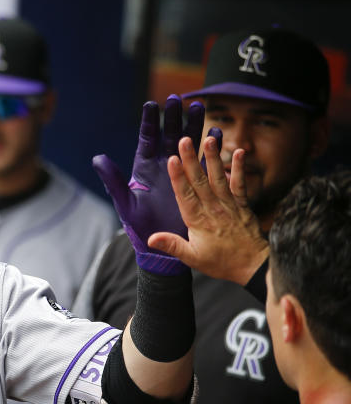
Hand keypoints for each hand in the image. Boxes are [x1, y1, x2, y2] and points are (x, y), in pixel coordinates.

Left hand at [93, 95, 203, 274]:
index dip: (149, 122)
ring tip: (199, 107)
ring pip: (188, 143)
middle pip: (168, 135)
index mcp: (144, 168)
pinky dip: (211, 148)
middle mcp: (162, 166)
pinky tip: (217, 134)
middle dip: (173, 117)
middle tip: (178, 98)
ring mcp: (180, 172)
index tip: (151, 103)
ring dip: (193, 125)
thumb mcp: (125, 203)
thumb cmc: (139, 226)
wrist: (162, 247)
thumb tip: (97, 158)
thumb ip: (113, 181)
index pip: (147, 139)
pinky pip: (206, 161)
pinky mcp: (196, 181)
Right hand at [147, 135, 268, 285]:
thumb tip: (151, 239)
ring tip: (208, 138)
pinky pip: (240, 183)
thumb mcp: (193, 258)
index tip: (172, 160)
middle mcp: (213, 209)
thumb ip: (172, 246)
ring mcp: (229, 204)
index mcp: (198, 221)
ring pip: (218, 177)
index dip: (178, 177)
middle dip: (191, 160)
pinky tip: (239, 152)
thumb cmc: (221, 262)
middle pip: (200, 181)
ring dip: (213, 158)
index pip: (185, 195)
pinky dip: (240, 168)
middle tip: (185, 140)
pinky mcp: (242, 204)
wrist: (253, 265)